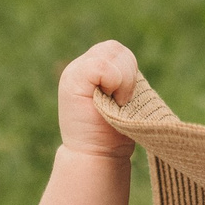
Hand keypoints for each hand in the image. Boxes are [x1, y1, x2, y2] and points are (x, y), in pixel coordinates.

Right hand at [55, 41, 140, 159]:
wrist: (96, 155)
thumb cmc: (113, 133)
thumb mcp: (123, 99)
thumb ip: (123, 78)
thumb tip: (131, 68)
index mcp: (93, 69)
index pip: (118, 52)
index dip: (128, 71)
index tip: (124, 99)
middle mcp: (81, 66)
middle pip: (116, 49)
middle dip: (128, 74)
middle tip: (121, 101)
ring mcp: (74, 71)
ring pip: (112, 52)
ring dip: (122, 79)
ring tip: (115, 102)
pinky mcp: (72, 80)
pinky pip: (102, 66)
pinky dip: (113, 82)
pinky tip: (109, 102)